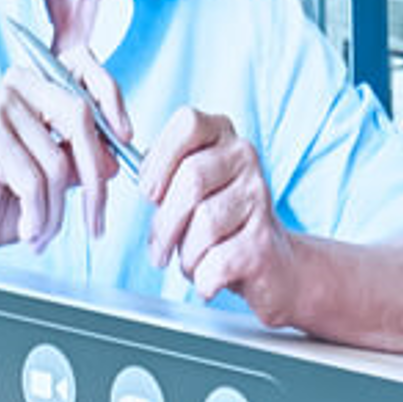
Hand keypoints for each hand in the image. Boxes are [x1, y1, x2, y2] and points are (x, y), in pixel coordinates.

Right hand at [0, 57, 120, 253]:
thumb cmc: (4, 194)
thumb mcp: (55, 176)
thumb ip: (81, 161)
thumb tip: (114, 161)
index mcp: (39, 84)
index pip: (84, 66)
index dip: (111, 98)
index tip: (126, 139)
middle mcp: (19, 85)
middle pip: (79, 117)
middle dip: (95, 179)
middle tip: (96, 220)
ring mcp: (2, 107)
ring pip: (58, 162)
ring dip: (57, 211)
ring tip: (44, 232)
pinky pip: (33, 182)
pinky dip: (37, 216)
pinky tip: (28, 231)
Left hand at [144, 107, 299, 326]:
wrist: (271, 264)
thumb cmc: (217, 221)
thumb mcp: (188, 187)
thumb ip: (161, 175)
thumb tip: (131, 178)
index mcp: (221, 134)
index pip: (188, 123)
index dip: (159, 159)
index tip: (149, 192)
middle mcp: (245, 156)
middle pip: (191, 179)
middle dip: (164, 222)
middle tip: (158, 247)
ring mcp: (259, 196)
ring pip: (205, 223)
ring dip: (185, 254)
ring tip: (189, 261)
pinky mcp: (265, 241)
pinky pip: (217, 261)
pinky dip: (202, 278)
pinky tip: (208, 276)